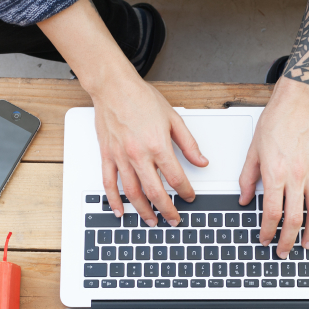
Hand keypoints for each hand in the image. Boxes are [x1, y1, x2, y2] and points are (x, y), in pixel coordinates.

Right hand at [35, 0, 207, 225]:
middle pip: (155, 191)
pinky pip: (109, 183)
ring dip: (143, 210)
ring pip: (132, 192)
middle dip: (167, 210)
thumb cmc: (141, 98)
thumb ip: (189, 144)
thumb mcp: (173, 118)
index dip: (186, 191)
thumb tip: (201, 161)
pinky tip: (120, 211)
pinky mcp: (107, 155)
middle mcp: (138, 154)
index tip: (190, 197)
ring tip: (152, 221)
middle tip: (174, 220)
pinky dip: (114, 200)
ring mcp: (121, 157)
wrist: (113, 87)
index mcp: (158, 145)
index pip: (176, 177)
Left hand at [238, 77, 308, 257]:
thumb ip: (247, 177)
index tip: (265, 239)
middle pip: (294, 218)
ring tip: (307, 244)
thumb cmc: (276, 121)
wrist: (298, 102)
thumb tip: (243, 198)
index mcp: (275, 174)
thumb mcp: (253, 150)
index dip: (268, 231)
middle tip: (283, 251)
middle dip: (288, 240)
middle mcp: (296, 176)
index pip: (271, 212)